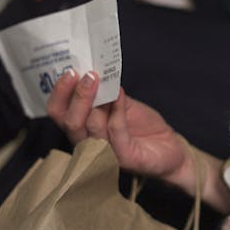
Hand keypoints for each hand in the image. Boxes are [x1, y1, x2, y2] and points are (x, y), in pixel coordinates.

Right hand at [47, 71, 188, 182]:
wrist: (170, 147)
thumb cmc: (142, 127)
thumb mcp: (119, 104)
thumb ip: (104, 93)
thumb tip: (94, 73)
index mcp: (81, 129)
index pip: (58, 114)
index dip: (59, 93)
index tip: (70, 71)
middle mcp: (88, 144)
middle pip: (70, 122)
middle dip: (77, 95)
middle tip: (89, 75)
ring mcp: (105, 154)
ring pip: (90, 127)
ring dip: (96, 100)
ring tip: (104, 81)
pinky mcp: (126, 158)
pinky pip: (116, 133)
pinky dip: (117, 111)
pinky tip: (120, 96)